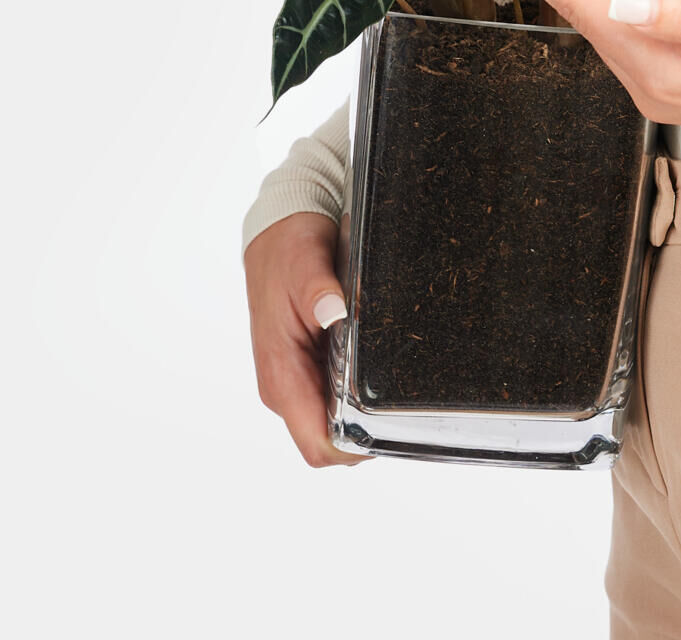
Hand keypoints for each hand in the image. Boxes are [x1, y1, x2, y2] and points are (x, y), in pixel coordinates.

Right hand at [243, 211, 370, 468]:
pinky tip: (378, 368)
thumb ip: (318, 289)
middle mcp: (285, 387)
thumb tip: (332, 310)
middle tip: (404, 402)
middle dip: (367, 432)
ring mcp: (296, 380)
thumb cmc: (287, 249)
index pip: (317, 444)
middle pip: (331, 440)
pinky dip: (358, 393)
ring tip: (395, 382)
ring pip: (334, 423)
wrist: (277, 232)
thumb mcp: (304, 261)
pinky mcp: (306, 368)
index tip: (388, 428)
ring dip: (364, 413)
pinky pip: (334, 399)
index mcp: (281, 376)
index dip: (354, 448)